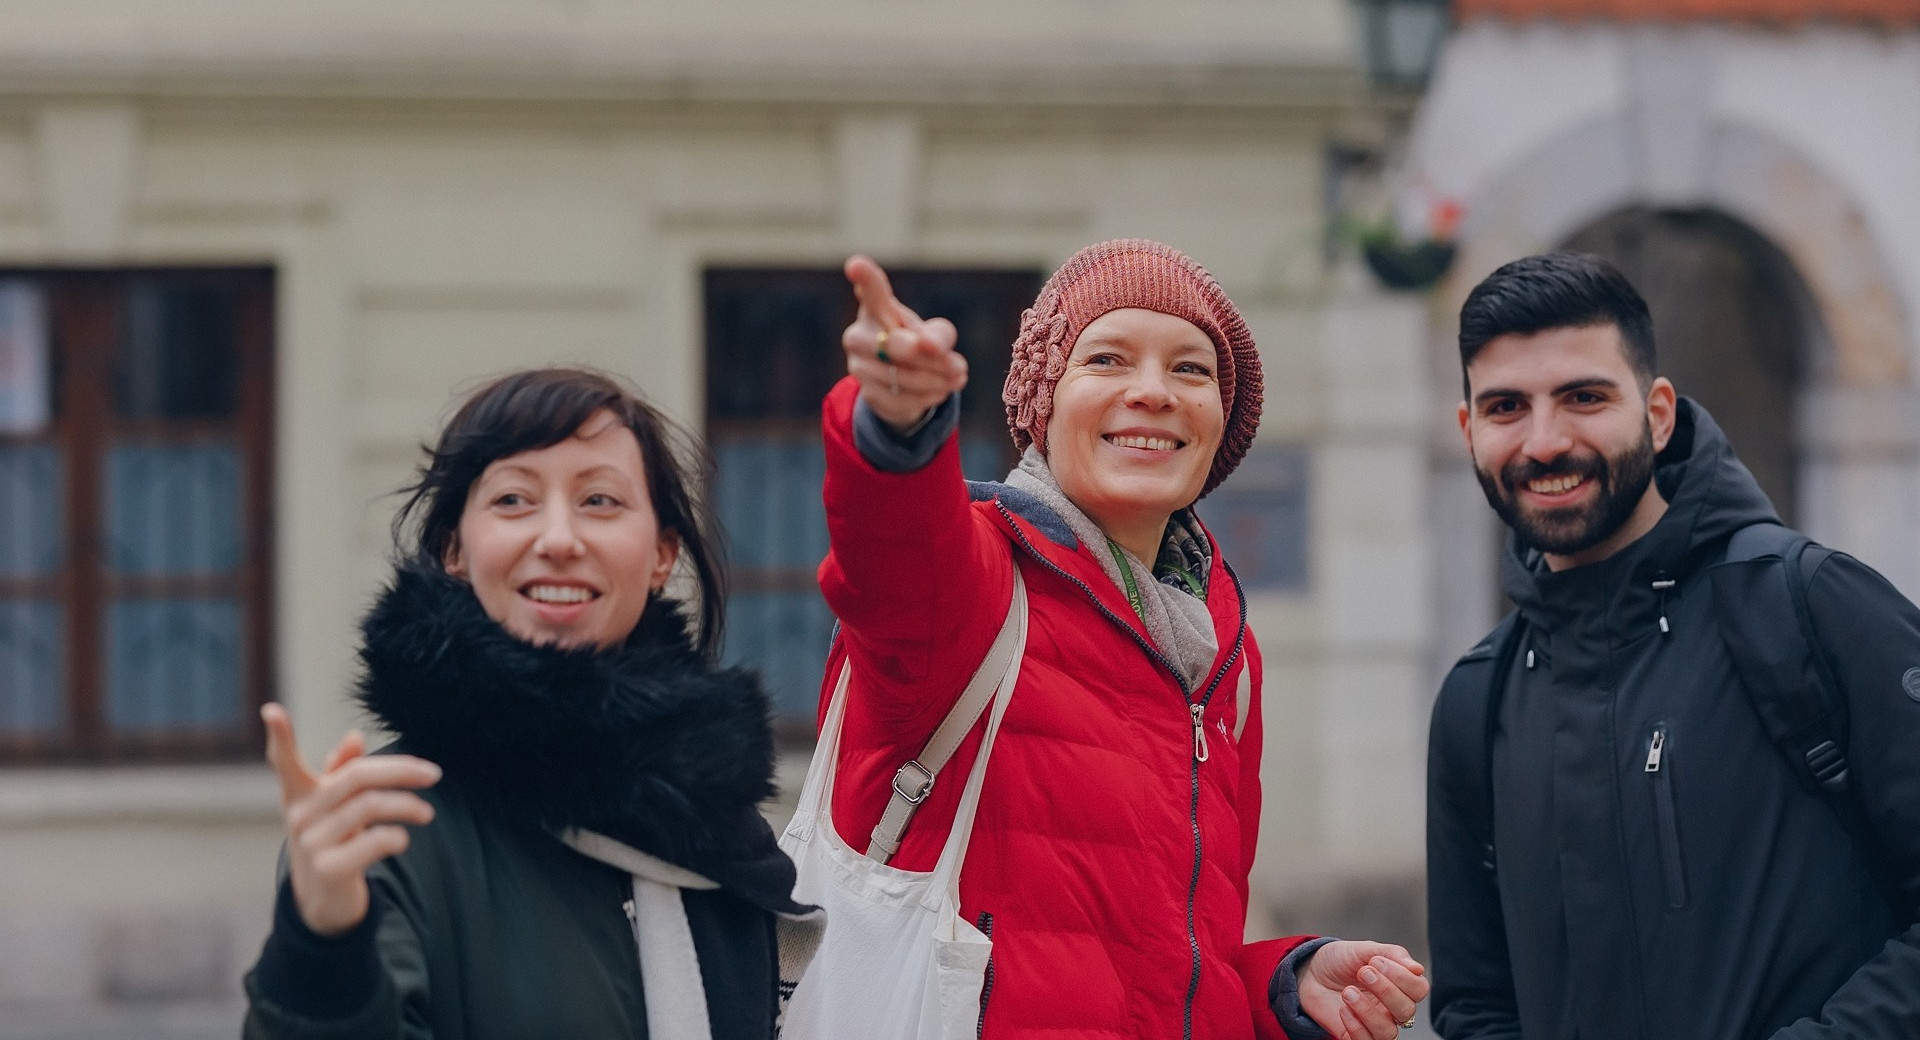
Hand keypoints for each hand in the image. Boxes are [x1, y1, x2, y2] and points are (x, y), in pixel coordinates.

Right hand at [262, 703, 441, 936]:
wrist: (324, 901)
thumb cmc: (334, 840)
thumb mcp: (335, 807)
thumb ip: (343, 771)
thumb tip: (355, 735)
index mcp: (300, 794)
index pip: (285, 763)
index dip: (279, 737)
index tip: (271, 711)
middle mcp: (300, 815)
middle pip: (357, 777)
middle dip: (401, 770)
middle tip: (434, 774)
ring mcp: (311, 843)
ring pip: (370, 807)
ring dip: (408, 806)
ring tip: (427, 813)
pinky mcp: (329, 869)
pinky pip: (373, 841)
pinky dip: (396, 837)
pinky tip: (403, 840)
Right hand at [841, 255, 967, 429]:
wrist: (904, 384)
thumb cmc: (919, 345)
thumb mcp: (936, 334)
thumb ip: (939, 336)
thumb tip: (932, 348)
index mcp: (876, 309)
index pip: (871, 291)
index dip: (865, 278)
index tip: (856, 264)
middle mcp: (859, 335)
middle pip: (894, 345)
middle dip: (930, 358)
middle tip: (958, 366)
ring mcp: (859, 366)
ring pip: (902, 376)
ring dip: (936, 381)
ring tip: (956, 379)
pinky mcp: (868, 395)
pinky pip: (902, 400)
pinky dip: (928, 398)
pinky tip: (939, 391)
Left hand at [1298, 941, 1429, 1039]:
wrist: (1311, 972)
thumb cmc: (1341, 961)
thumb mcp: (1365, 949)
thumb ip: (1392, 954)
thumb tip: (1418, 969)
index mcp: (1399, 986)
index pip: (1419, 989)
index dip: (1401, 976)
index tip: (1375, 960)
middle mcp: (1391, 1008)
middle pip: (1407, 1010)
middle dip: (1385, 990)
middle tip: (1363, 973)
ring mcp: (1374, 1024)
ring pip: (1388, 1032)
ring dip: (1367, 1010)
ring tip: (1348, 992)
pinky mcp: (1356, 1036)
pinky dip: (1356, 1026)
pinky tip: (1343, 1008)